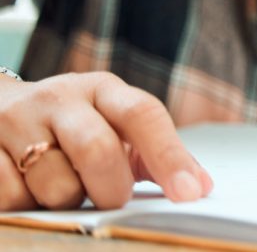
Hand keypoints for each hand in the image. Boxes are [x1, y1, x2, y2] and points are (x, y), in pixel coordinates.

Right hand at [0, 72, 213, 210]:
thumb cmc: (71, 125)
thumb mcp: (111, 124)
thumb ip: (153, 154)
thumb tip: (198, 187)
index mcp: (101, 89)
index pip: (143, 114)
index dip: (170, 156)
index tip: (189, 193)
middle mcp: (59, 98)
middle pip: (97, 149)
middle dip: (113, 188)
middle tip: (115, 201)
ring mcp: (15, 122)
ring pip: (54, 184)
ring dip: (67, 201)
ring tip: (64, 187)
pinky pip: (12, 197)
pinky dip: (27, 206)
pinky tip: (29, 189)